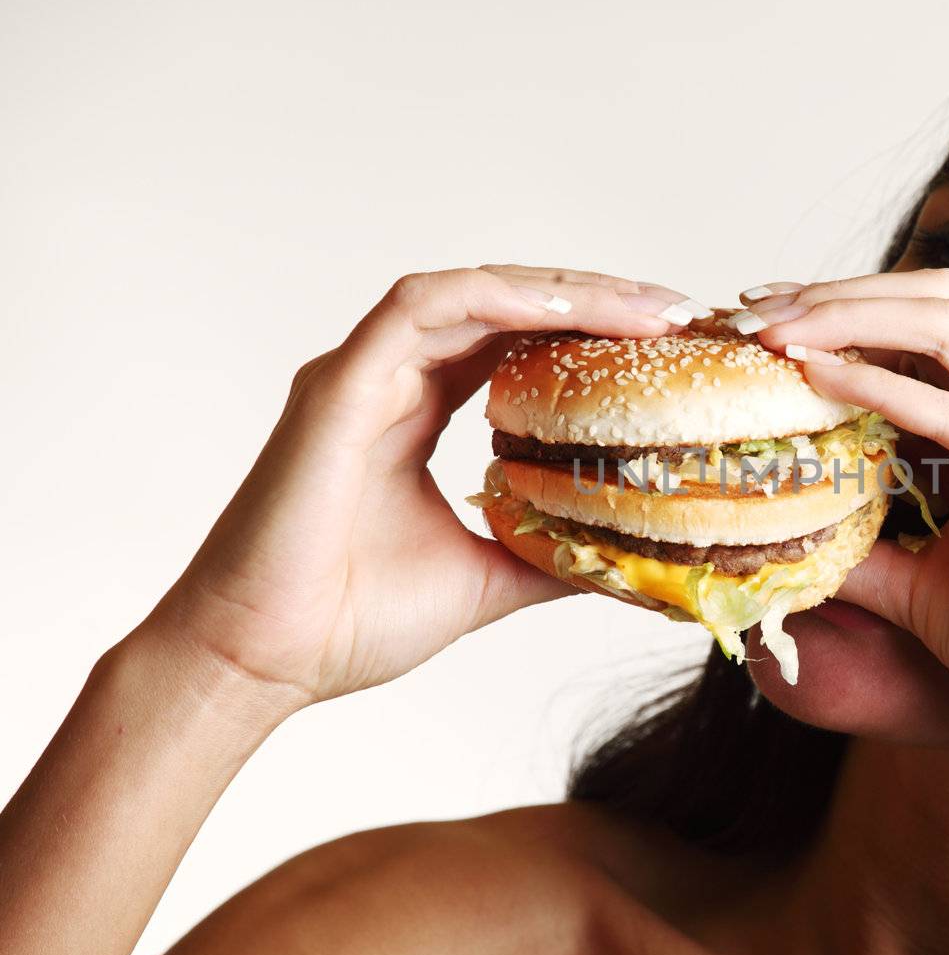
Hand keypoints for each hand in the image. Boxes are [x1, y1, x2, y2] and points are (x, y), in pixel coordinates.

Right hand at [140, 266, 700, 706]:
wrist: (261, 662)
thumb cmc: (349, 621)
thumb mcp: (489, 576)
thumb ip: (551, 551)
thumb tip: (629, 556)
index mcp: (417, 412)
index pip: (517, 344)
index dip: (593, 334)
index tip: (673, 348)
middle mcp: (390, 378)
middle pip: (508, 307)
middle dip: (598, 302)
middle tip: (682, 314)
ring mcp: (361, 373)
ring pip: (476, 293)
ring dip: (565, 292)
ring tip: (648, 309)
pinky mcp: (337, 384)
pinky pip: (424, 309)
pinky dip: (497, 299)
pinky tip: (566, 309)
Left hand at [748, 268, 948, 747]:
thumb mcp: (926, 576)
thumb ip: (867, 541)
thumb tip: (787, 539)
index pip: (945, 314)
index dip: (857, 301)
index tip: (772, 315)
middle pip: (942, 295)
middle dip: (840, 292)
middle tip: (751, 306)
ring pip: (946, 323)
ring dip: (848, 318)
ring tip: (769, 329)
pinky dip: (878, 384)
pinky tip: (813, 378)